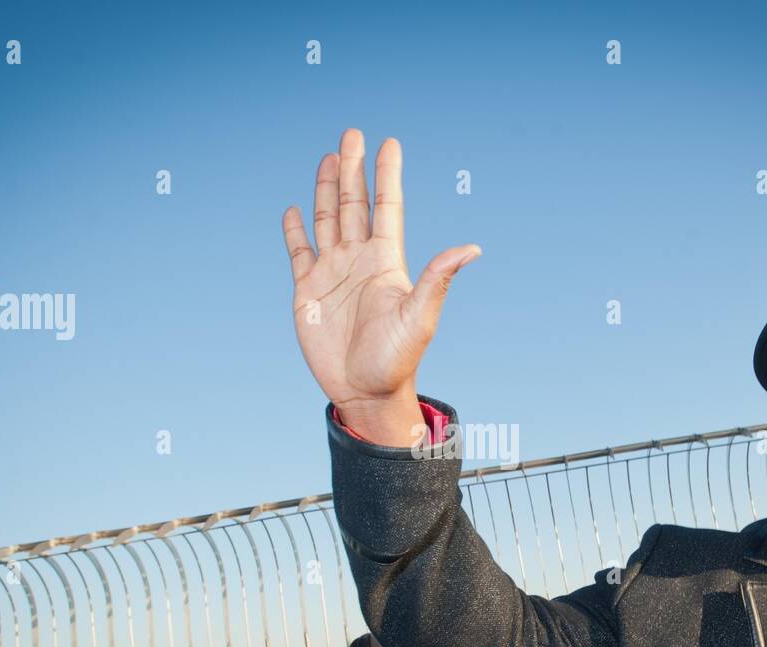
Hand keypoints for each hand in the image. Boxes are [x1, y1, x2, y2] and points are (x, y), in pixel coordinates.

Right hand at [282, 129, 481, 442]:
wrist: (365, 392)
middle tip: (352, 134)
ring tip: (329, 158)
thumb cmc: (397, 359)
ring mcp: (333, 274)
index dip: (386, 176)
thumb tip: (472, 249)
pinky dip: (295, 231)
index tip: (388, 143)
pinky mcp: (308, 292)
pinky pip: (300, 253)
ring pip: (328, 221)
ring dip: (326, 190)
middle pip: (354, 204)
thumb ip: (438, 279)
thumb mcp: (419, 316)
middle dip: (353, 170)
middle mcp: (359, 261)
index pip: (386, 208)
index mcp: (386, 262)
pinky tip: (294, 211)